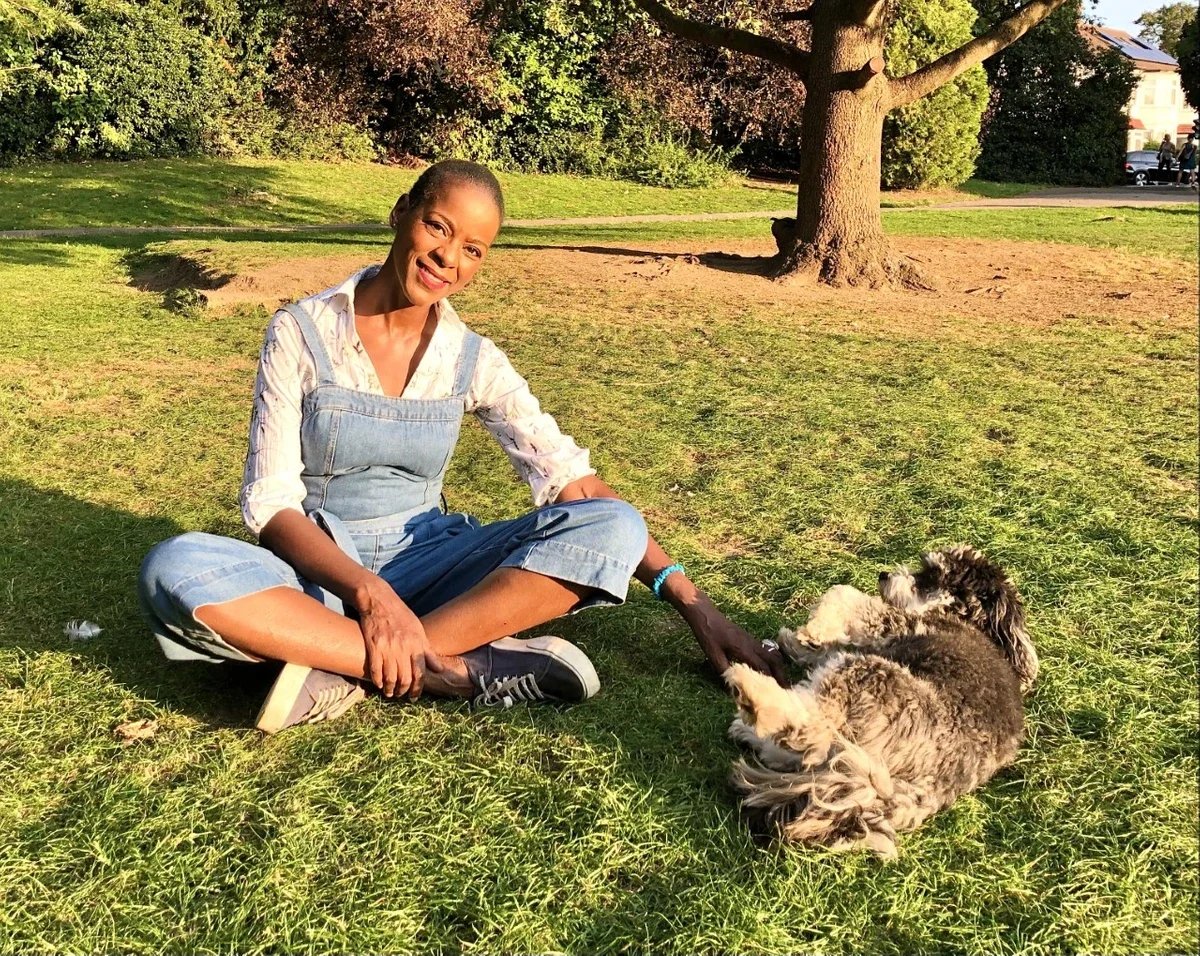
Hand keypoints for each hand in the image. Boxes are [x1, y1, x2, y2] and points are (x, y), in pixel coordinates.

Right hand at [355, 580, 443, 698]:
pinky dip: (377, 681)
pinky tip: (379, 684)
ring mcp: (387, 648)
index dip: (418, 688)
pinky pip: (375, 670)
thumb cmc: (402, 616)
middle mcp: (403, 648)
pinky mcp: (373, 646)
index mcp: (416, 644)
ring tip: (390, 693)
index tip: (414, 696)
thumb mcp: (419, 631)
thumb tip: (440, 669)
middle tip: (401, 694)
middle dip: (403, 691)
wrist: (380, 602)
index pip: (420, 673)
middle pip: (405, 678)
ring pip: (390, 677)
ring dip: (390, 689)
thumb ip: (428, 652)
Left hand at [682, 594, 786, 683]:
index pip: (763, 667)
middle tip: (785, 688)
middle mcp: (752, 644)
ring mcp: (752, 640)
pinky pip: (766, 651)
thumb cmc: (708, 633)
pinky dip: (772, 662)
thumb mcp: (712, 654)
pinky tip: (769, 670)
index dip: (770, 680)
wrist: (705, 613)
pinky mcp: (749, 639)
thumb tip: (733, 686)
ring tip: (780, 681)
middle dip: (781, 674)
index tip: (777, 692)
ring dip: (778, 667)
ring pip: (772, 654)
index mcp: (744, 648)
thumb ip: (724, 670)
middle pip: (774, 660)